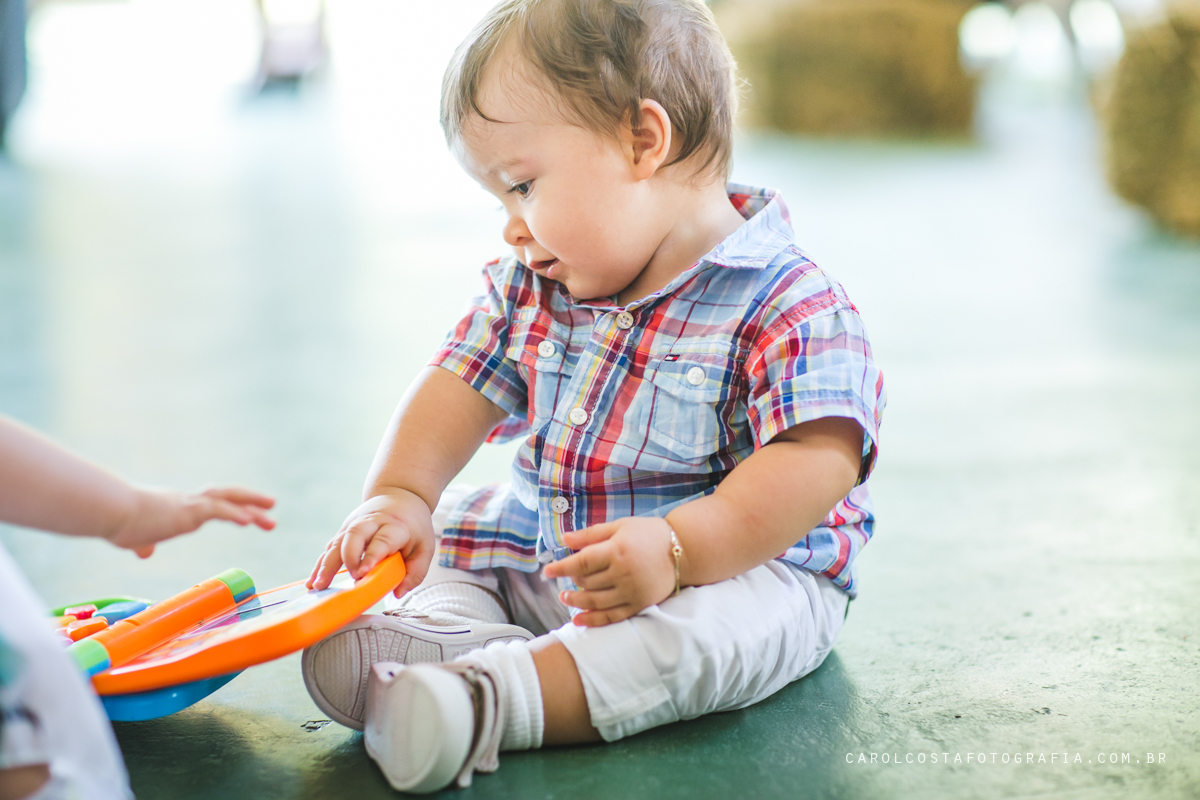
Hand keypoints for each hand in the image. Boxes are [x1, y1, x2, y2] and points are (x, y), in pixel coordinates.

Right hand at [106, 486, 275, 557]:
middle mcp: (187, 501)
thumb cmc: (117, 523)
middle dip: (251, 502)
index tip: (248, 516)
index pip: (210, 504)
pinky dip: (235, 513)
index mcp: (177, 506)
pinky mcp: (187, 510)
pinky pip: (218, 509)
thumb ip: (144, 543)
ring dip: (252, 507)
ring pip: (228, 499)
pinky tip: (250, 520)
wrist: (108, 511)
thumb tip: (145, 552)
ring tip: (271, 515)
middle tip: (272, 508)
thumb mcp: (134, 537)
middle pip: (226, 496)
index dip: (231, 509)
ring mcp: (188, 504)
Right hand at [307, 489, 433, 597]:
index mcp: (394, 526)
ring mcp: (354, 525)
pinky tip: (313, 581)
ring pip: (337, 542)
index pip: (381, 540)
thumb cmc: (413, 527)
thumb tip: (398, 593)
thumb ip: (415, 572)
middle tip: (349, 578)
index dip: (371, 556)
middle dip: (348, 558)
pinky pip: (330, 548)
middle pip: (354, 536)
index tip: (362, 573)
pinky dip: (320, 565)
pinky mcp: (344, 531)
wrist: (399, 496)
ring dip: (326, 565)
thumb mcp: (425, 546)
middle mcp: (371, 522)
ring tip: (318, 586)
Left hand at [543, 516, 675, 627]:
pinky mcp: (639, 604)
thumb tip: (564, 540)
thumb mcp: (620, 526)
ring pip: (596, 601)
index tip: (547, 571)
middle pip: (588, 582)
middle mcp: (623, 573)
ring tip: (565, 598)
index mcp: (617, 550)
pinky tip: (579, 619)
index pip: (582, 562)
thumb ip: (591, 534)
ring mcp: (632, 591)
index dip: (562, 568)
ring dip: (577, 601)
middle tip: (562, 581)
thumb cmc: (649, 534)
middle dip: (571, 582)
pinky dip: (594, 620)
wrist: (684, 550)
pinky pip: (613, 616)